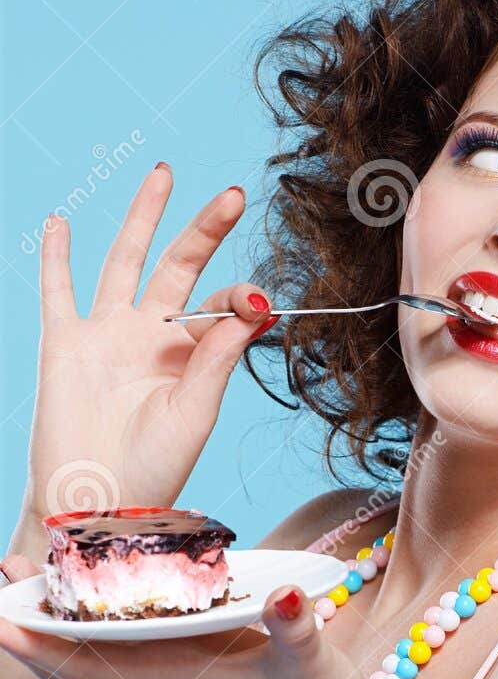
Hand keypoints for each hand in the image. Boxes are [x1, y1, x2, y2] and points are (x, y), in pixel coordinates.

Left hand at [0, 576, 378, 678]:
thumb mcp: (312, 661)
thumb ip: (297, 629)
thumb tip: (286, 597)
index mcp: (172, 675)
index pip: (83, 664)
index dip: (37, 643)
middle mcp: (162, 671)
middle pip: (74, 654)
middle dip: (33, 620)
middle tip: (5, 566)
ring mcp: (174, 665)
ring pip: (95, 644)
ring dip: (60, 611)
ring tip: (33, 566)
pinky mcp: (192, 656)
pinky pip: (126, 635)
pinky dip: (100, 609)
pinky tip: (102, 575)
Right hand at [23, 163, 276, 524]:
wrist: (98, 503)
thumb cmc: (154, 470)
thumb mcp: (196, 412)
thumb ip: (219, 356)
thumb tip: (259, 304)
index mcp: (192, 357)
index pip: (220, 307)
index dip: (240, 298)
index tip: (259, 301)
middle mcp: (152, 338)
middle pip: (181, 268)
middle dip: (205, 230)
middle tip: (234, 195)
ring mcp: (107, 335)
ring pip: (125, 262)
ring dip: (143, 219)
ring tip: (163, 174)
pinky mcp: (64, 343)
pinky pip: (58, 291)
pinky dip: (56, 256)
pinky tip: (60, 222)